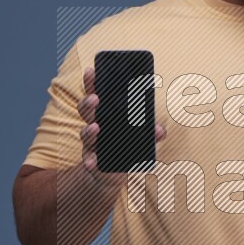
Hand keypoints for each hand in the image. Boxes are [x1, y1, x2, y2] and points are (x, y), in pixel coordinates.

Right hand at [78, 66, 166, 183]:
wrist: (110, 174)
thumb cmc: (124, 148)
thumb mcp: (139, 138)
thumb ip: (149, 133)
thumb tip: (159, 129)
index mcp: (104, 115)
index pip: (95, 94)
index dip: (92, 83)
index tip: (91, 70)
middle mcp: (94, 126)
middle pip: (86, 111)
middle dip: (88, 103)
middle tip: (95, 98)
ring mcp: (91, 144)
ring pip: (85, 134)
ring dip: (89, 130)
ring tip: (95, 127)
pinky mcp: (92, 161)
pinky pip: (89, 160)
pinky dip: (90, 161)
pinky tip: (93, 162)